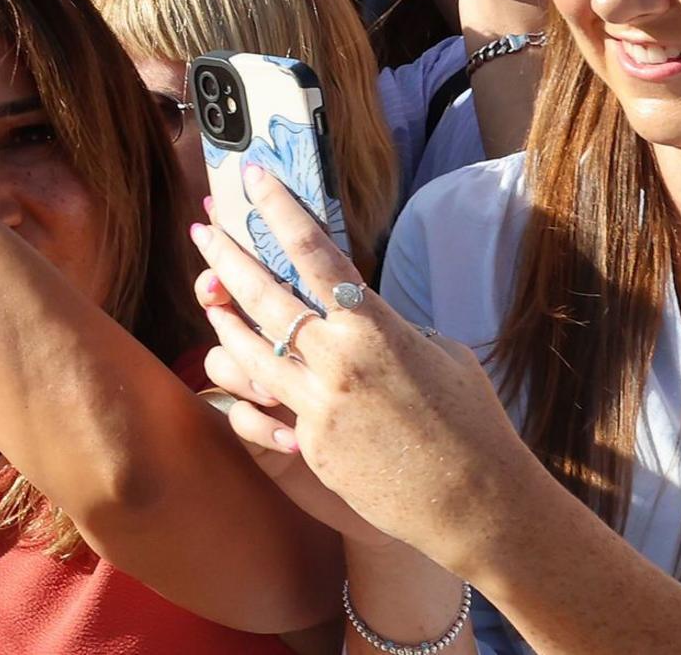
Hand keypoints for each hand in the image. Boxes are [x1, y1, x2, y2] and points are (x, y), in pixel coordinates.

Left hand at [194, 169, 546, 558]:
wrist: (477, 504)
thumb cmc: (472, 423)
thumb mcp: (438, 352)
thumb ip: (387, 326)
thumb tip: (355, 310)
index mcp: (373, 327)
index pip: (312, 251)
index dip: (278, 207)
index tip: (253, 176)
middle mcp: (337, 361)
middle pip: (261, 293)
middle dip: (227, 254)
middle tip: (203, 227)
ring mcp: (317, 406)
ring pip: (245, 349)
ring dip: (223, 315)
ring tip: (208, 292)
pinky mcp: (309, 445)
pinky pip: (266, 403)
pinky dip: (253, 378)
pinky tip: (238, 361)